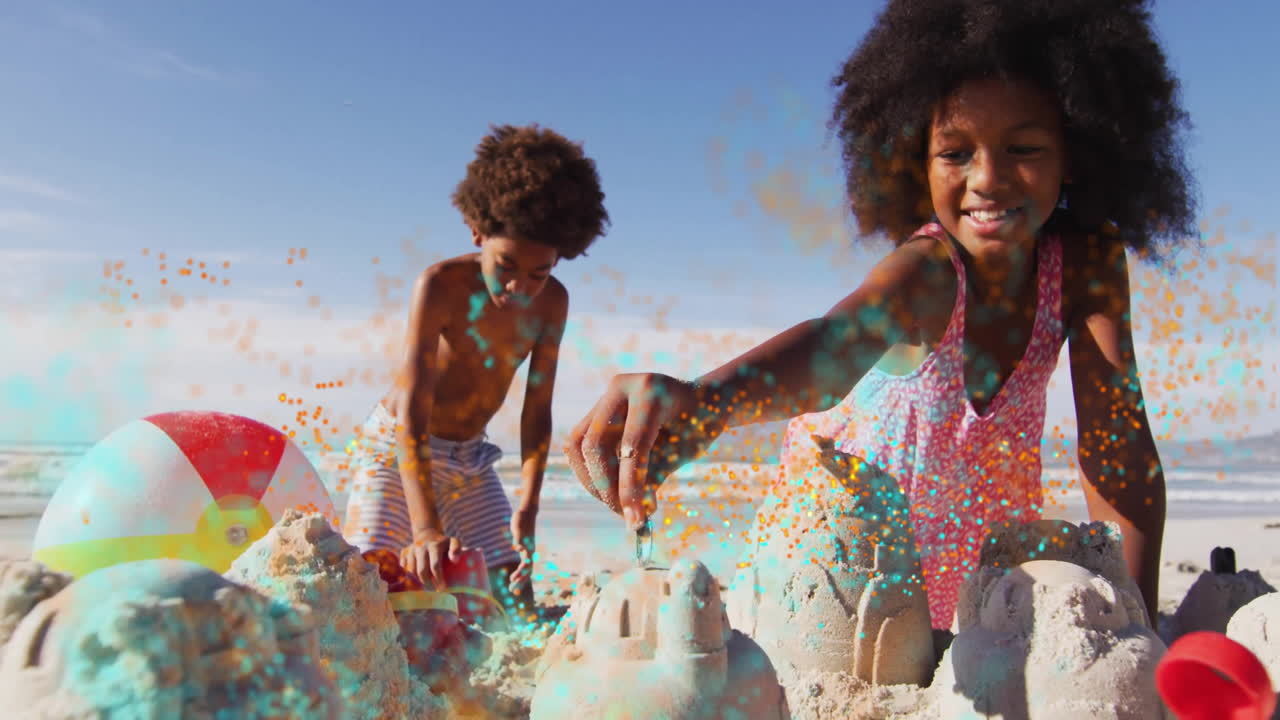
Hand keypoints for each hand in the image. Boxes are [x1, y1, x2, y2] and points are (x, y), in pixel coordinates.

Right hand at [400, 529, 461, 590]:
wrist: (427, 533)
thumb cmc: (442, 542)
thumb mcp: (453, 541)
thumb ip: (456, 548)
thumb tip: (455, 560)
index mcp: (434, 546)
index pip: (435, 565)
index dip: (438, 578)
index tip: (442, 588)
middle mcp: (421, 547)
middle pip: (421, 570)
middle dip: (427, 582)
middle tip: (433, 588)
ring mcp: (411, 549)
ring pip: (411, 570)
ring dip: (418, 578)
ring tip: (425, 582)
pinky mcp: (404, 552)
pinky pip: (403, 566)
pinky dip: (408, 573)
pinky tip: (415, 576)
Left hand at [508, 508, 535, 593]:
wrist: (526, 513)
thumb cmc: (521, 520)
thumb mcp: (518, 528)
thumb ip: (518, 539)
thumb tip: (517, 548)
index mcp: (529, 548)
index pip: (526, 565)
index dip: (520, 574)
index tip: (512, 580)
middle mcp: (530, 552)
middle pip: (528, 571)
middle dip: (521, 582)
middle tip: (512, 591)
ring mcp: (528, 551)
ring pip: (526, 570)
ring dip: (521, 580)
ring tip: (513, 588)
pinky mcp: (524, 550)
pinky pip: (523, 565)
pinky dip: (519, 573)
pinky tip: (513, 577)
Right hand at [563, 373, 717, 529]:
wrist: (699, 398)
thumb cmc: (699, 424)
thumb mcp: (684, 451)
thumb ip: (655, 477)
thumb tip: (632, 515)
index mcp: (651, 391)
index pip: (632, 447)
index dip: (630, 488)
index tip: (636, 521)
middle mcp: (621, 387)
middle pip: (594, 444)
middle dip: (606, 487)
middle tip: (626, 515)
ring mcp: (605, 395)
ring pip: (578, 445)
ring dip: (592, 482)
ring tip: (619, 504)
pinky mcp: (596, 409)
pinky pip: (578, 444)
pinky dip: (590, 471)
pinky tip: (612, 488)